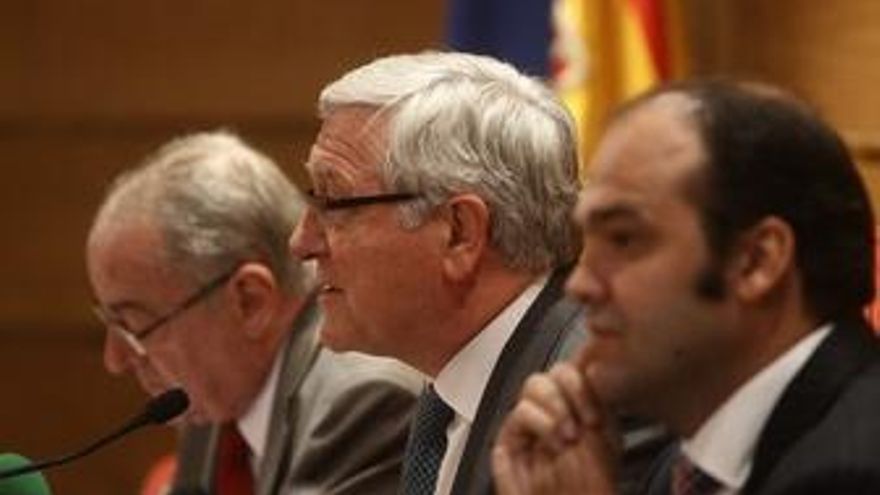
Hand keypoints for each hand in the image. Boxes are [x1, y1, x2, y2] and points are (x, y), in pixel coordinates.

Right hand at [491, 356, 618, 494]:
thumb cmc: (591, 491)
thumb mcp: (607, 442)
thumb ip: (601, 403)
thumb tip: (593, 368)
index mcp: (578, 410)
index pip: (574, 372)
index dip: (584, 381)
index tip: (596, 407)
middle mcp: (553, 414)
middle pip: (551, 372)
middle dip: (570, 390)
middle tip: (584, 420)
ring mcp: (530, 426)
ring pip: (533, 384)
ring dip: (556, 406)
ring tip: (568, 437)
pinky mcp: (508, 440)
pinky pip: (519, 411)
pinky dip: (541, 422)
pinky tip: (554, 443)